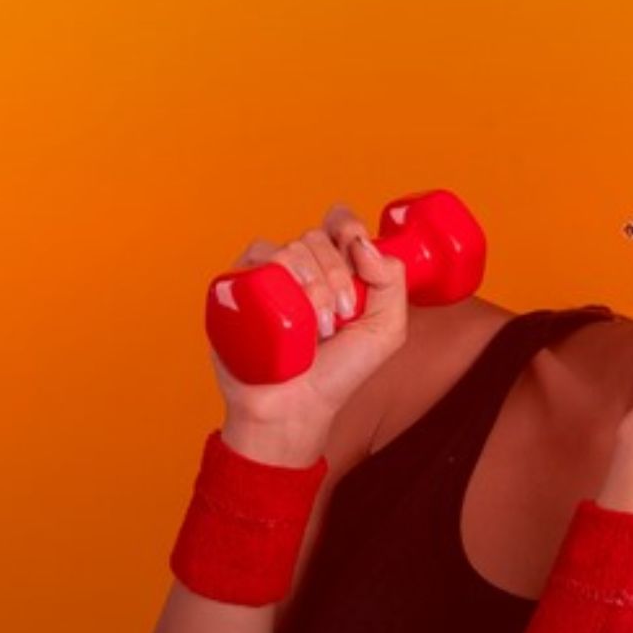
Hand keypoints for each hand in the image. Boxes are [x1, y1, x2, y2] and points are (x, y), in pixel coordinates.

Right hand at [209, 201, 408, 424]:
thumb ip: (394, 282)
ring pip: (289, 249)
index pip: (338, 223)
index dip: (348, 227)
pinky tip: (282, 315)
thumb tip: (364, 243)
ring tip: (315, 330)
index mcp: (335, 268)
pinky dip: (273, 280)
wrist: (294, 409)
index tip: (358, 252)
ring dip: (310, 286)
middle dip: (337, 275)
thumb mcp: (386, 331)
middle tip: (340, 317)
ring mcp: (269, 276)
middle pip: (316, 237)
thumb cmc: (337, 374)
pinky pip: (254, 260)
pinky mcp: (238, 287)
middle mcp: (301, 267)